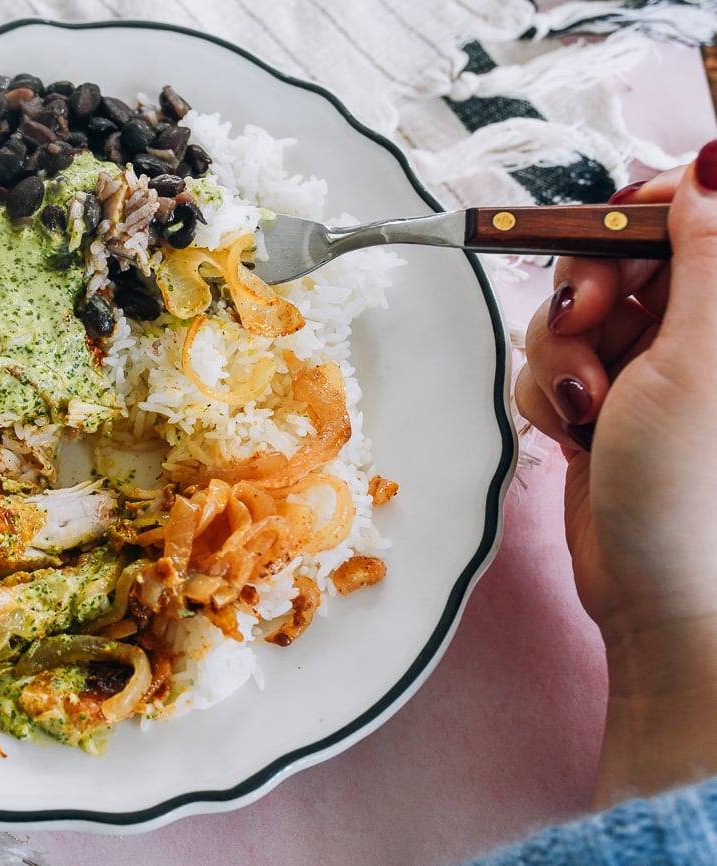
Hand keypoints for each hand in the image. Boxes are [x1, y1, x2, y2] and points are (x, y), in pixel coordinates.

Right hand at [515, 142, 716, 805]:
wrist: (657, 594)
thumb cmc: (691, 485)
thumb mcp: (698, 353)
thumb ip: (706, 249)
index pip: (695, 211)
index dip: (646, 208)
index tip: (616, 234)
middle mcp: (701, 331)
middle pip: (623, 254)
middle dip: (591, 290)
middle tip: (595, 322)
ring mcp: (652, 368)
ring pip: (576, 309)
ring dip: (562, 352)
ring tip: (585, 404)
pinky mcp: (605, 403)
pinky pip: (551, 361)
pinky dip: (547, 391)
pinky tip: (570, 430)